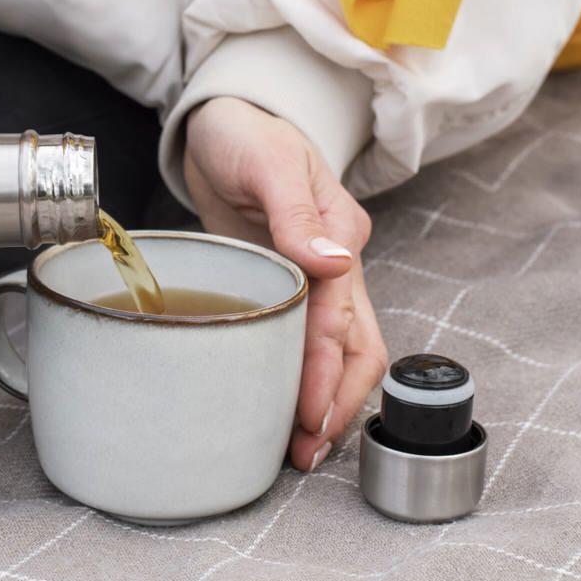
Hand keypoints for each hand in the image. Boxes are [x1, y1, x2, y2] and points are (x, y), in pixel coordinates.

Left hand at [184, 96, 386, 469]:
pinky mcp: (286, 285)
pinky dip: (300, 377)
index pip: (341, 314)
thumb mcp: (269, 163)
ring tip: (299, 448)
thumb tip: (335, 266)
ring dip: (326, 398)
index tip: (311, 414)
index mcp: (340, 233)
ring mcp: (314, 276)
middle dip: (339, 402)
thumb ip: (298, 214)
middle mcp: (337, 261)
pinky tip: (281, 406)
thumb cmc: (246, 136)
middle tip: (307, 452)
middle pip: (358, 345)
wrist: (222, 128)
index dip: (326, 368)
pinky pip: (304, 339)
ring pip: (339, 350)